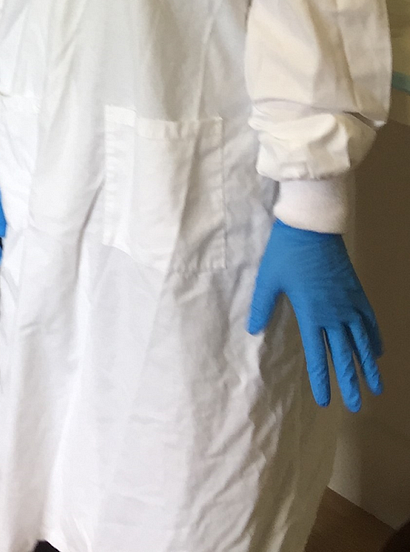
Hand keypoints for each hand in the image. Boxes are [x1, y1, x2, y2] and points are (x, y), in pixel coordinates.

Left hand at [247, 219, 382, 411]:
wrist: (312, 226)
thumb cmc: (286, 252)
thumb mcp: (268, 279)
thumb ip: (262, 306)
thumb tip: (253, 330)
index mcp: (311, 314)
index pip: (317, 355)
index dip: (322, 380)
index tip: (325, 401)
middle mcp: (334, 315)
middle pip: (344, 355)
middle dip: (350, 383)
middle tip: (357, 406)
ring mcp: (349, 304)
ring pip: (362, 342)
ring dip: (369, 366)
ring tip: (376, 388)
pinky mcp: (357, 291)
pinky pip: (369, 320)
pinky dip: (375, 337)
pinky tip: (379, 351)